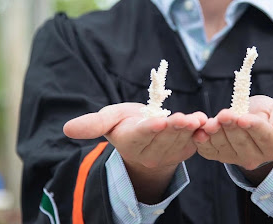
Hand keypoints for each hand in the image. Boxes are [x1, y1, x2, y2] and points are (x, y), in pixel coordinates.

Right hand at [64, 103, 206, 202]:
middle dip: (176, 127)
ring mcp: (168, 153)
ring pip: (181, 140)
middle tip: (186, 118)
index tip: (159, 122)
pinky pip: (194, 143)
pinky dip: (201, 134)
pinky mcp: (183, 151)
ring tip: (198, 119)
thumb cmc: (127, 122)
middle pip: (164, 137)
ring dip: (191, 130)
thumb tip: (66, 129)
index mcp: (130, 140)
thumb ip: (93, 124)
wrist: (146, 135)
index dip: (150, 129)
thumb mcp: (110, 119)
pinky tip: (206, 124)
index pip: (141, 135)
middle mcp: (149, 151)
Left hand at [192, 95, 272, 180]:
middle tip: (223, 114)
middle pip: (241, 140)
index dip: (252, 126)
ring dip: (215, 133)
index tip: (243, 117)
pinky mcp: (220, 156)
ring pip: (224, 146)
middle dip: (231, 126)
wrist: (251, 121)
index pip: (262, 135)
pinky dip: (203, 142)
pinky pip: (210, 152)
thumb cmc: (268, 115)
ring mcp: (236, 158)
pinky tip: (200, 132)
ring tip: (210, 122)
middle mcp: (255, 156)